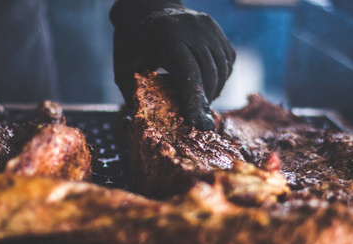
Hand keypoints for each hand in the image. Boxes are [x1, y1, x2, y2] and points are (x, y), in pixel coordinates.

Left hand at [110, 0, 235, 130]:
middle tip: (197, 117)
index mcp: (169, 35)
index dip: (194, 99)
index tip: (196, 122)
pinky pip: (227, 61)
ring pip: (222, 69)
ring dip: (214, 91)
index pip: (189, 73)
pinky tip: (207, 86)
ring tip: (201, 102)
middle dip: (204, 100)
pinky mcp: (218, 31)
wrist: (148, 8)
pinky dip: (221, 78)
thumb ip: (132, 90)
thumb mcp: (125, 63)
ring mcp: (210, 28)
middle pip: (209, 74)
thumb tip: (143, 119)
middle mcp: (194, 29)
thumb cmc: (134, 41)